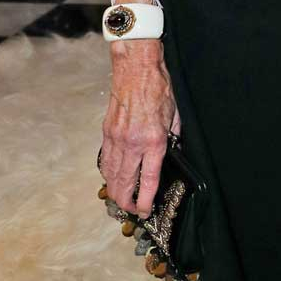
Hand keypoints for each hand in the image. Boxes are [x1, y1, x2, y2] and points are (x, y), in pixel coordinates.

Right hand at [100, 39, 177, 215]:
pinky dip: (108, 174)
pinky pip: (105, 160)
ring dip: (115, 191)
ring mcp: (116, 138)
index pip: (147, 180)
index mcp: (154, 141)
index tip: (145, 212)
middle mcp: (132, 143)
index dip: (145, 201)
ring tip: (122, 200)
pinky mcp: (106, 132)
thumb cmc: (158, 89)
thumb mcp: (175, 117)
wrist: (136, 68)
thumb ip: (173, 140)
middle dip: (126, 202)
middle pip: (124, 184)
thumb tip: (172, 155)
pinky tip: (113, 180)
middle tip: (133, 210)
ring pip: (111, 175)